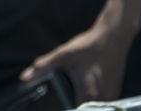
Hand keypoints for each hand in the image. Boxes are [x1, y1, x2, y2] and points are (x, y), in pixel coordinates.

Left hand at [19, 21, 133, 103]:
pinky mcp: (115, 90)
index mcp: (88, 94)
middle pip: (85, 109)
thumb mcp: (64, 54)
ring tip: (76, 88)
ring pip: (94, 106)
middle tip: (67, 92)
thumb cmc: (89, 46)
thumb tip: (25, 77)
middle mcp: (103, 99)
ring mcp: (112, 95)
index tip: (60, 102)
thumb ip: (45, 66)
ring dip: (84, 101)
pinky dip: (93, 98)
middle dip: (73, 104)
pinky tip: (87, 86)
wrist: (112, 37)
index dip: (66, 108)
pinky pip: (102, 101)